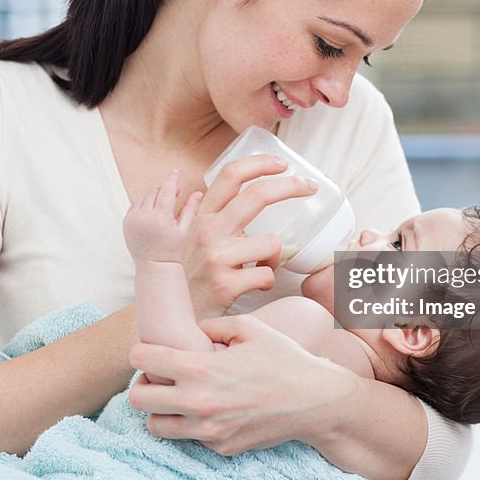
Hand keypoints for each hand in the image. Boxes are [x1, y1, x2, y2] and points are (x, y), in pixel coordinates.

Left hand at [123, 169, 201, 263]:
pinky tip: (152, 212)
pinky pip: (135, 205)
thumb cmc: (172, 250)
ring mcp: (133, 220)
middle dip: (165, 191)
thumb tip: (198, 193)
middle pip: (155, 193)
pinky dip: (143, 204)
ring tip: (163, 207)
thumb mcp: (185, 230)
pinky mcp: (126, 223)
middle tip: (174, 195)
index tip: (175, 172)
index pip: (167, 191)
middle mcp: (145, 217)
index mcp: (161, 218)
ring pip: (144, 197)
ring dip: (154, 197)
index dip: (172, 180)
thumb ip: (190, 210)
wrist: (154, 266)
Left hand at [127, 314, 356, 454]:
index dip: (141, 352)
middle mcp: (198, 403)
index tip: (148, 352)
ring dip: (160, 410)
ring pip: (155, 426)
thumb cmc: (283, 359)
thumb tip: (191, 331)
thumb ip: (211, 325)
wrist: (314, 401)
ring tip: (177, 396)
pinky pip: (189, 437)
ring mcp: (208, 430)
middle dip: (143, 384)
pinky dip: (191, 424)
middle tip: (159, 377)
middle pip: (138, 399)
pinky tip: (211, 409)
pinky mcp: (220, 447)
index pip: (143, 360)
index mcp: (201, 369)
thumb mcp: (249, 328)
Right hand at [183, 155, 318, 317]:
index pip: (230, 175)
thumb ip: (203, 216)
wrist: (169, 316)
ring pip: (272, 242)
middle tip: (310, 186)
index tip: (282, 163)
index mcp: (200, 216)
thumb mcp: (187, 238)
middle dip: (291, 186)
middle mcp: (207, 231)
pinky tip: (254, 285)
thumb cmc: (185, 276)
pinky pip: (267, 274)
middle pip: (257, 195)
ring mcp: (216, 258)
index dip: (260, 163)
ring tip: (260, 266)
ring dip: (274, 256)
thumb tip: (216, 193)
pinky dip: (267, 280)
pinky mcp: (225, 285)